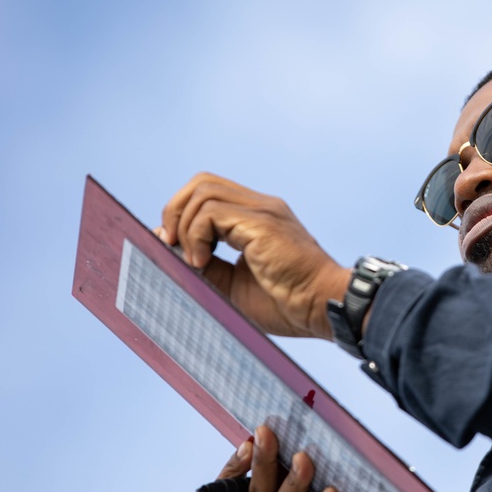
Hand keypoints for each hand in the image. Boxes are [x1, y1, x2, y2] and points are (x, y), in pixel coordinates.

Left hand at [159, 172, 349, 338]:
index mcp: (257, 219)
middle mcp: (261, 207)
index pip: (209, 193)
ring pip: (203, 191)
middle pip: (202, 182)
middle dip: (176, 211)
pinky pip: (211, 211)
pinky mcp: (262, 223)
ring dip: (185, 226)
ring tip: (194, 262)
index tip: (175, 247)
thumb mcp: (233, 285)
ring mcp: (263, 211)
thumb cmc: (287, 304)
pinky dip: (195, 235)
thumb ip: (204, 264)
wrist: (322, 309)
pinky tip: (202, 263)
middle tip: (172, 246)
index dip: (183, 214)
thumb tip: (169, 245)